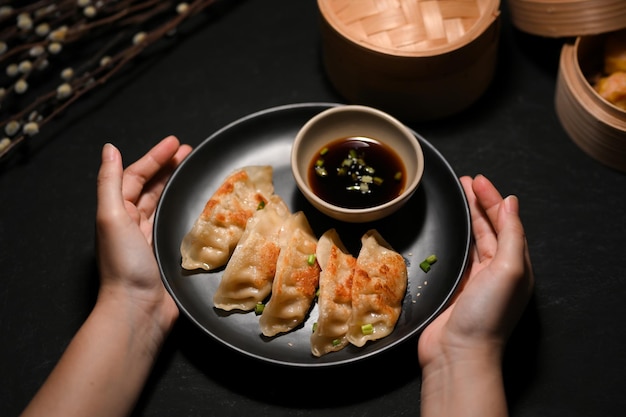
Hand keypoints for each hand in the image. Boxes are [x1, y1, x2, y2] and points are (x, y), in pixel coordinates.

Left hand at [96, 135, 191, 338]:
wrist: (139, 309)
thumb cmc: (123, 264)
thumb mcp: (111, 217)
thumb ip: (109, 183)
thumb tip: (109, 149)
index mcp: (117, 212)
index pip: (135, 175)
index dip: (154, 157)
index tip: (176, 142)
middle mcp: (132, 222)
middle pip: (151, 186)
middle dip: (168, 166)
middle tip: (189, 152)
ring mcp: (150, 237)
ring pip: (164, 202)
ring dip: (177, 185)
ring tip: (194, 171)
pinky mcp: (167, 251)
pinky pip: (177, 222)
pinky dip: (186, 208)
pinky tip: (200, 204)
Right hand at [417, 175, 533, 416]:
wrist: (458, 352)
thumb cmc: (486, 314)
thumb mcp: (509, 269)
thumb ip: (512, 235)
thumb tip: (511, 204)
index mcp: (517, 265)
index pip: (507, 223)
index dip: (493, 199)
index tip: (477, 180)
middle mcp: (499, 271)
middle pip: (491, 228)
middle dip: (479, 204)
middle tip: (465, 183)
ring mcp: (477, 280)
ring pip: (475, 240)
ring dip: (467, 218)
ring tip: (458, 198)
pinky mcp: (458, 287)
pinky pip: (460, 255)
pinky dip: (456, 238)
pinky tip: (449, 230)